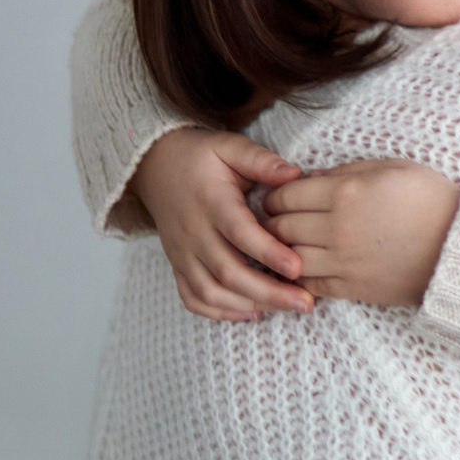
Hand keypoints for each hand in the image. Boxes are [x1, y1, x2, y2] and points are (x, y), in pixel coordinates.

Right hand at [132, 128, 311, 321]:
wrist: (154, 166)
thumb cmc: (201, 157)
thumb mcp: (230, 146)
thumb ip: (260, 160)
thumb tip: (295, 173)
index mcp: (211, 203)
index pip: (240, 233)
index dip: (268, 252)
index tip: (298, 267)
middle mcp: (193, 233)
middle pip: (228, 272)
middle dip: (269, 292)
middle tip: (305, 302)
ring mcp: (182, 253)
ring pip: (211, 291)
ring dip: (249, 305)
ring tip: (287, 308)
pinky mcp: (177, 265)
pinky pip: (193, 298)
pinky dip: (220, 312)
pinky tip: (252, 313)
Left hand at [261, 160, 459, 307]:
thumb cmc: (432, 199)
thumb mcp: (393, 168)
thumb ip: (347, 170)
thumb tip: (311, 178)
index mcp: (346, 192)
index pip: (286, 195)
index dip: (274, 195)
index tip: (275, 197)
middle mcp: (338, 228)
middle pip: (281, 227)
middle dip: (270, 222)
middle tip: (270, 221)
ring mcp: (344, 261)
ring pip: (289, 257)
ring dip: (279, 252)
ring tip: (281, 246)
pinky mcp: (353, 287)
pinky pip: (311, 283)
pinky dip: (299, 276)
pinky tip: (300, 268)